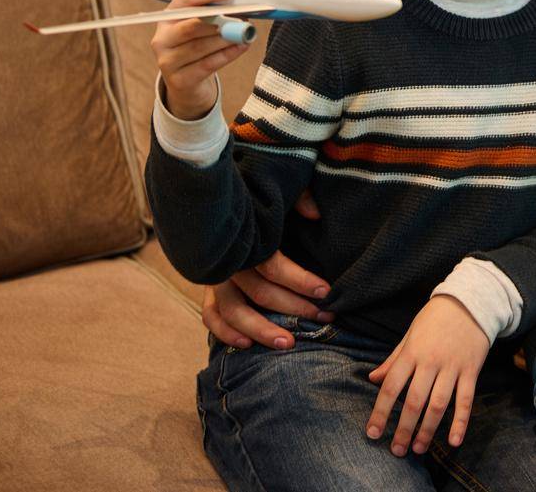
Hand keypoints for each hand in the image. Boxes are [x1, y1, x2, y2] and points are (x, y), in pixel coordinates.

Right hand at [151, 0, 247, 119]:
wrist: (186, 82)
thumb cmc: (197, 46)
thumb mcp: (200, 28)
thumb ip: (214, 14)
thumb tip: (241, 5)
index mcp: (168, 17)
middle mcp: (162, 38)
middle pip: (191, 26)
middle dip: (219, 20)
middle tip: (242, 17)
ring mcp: (167, 61)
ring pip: (200, 46)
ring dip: (226, 39)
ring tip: (244, 33)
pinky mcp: (179, 80)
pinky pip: (207, 65)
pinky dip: (227, 54)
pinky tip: (241, 47)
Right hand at [202, 192, 331, 348]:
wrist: (223, 199)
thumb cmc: (261, 199)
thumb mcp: (280, 190)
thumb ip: (298, 197)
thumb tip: (316, 214)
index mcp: (247, 238)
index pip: (273, 266)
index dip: (300, 281)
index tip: (326, 291)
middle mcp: (229, 261)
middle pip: (261, 293)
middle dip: (295, 308)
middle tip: (324, 317)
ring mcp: (215, 278)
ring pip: (234, 311)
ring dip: (261, 330)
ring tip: (288, 344)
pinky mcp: (208, 291)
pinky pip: (211, 317)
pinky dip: (225, 333)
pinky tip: (246, 345)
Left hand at [366, 296, 488, 456]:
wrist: (470, 302)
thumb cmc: (435, 319)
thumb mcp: (410, 334)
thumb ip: (393, 359)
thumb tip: (373, 379)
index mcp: (412, 352)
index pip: (392, 386)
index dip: (381, 412)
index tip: (372, 433)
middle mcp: (430, 361)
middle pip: (414, 401)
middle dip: (403, 429)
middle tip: (396, 451)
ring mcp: (452, 367)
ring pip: (438, 405)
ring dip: (428, 430)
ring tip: (418, 449)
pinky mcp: (471, 370)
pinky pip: (466, 400)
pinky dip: (460, 422)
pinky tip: (454, 441)